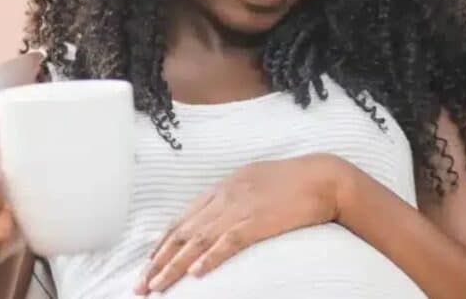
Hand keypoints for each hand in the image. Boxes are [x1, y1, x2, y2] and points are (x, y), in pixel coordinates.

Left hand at [135, 153, 351, 294]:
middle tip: (140, 286)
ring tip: (157, 287)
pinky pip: (228, 242)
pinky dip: (210, 258)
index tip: (148, 263)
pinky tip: (196, 274)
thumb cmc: (295, 182)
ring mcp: (240, 208)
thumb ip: (236, 197)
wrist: (324, 178)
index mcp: (223, 188)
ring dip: (174, 267)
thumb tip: (222, 216)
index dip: (162, 243)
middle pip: (182, 233)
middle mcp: (224, 197)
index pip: (183, 219)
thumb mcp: (256, 183)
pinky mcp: (257, 221)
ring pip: (197, 241)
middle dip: (158, 262)